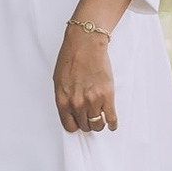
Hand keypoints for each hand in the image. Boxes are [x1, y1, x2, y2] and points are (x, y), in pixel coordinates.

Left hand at [54, 9, 121, 135]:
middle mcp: (77, 103)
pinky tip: (112, 123)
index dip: (75, 125)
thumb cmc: (72, 57)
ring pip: (97, 125)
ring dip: (99, 123)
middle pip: (84, 126)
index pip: (69, 125)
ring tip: (100, 120)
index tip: (79, 123)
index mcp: (63, 100)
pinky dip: (112, 124)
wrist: (86, 43)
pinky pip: (111, 118)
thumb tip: (70, 110)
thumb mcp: (59, 81)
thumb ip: (64, 98)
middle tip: (90, 118)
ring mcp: (92, 101)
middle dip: (87, 123)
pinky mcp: (107, 96)